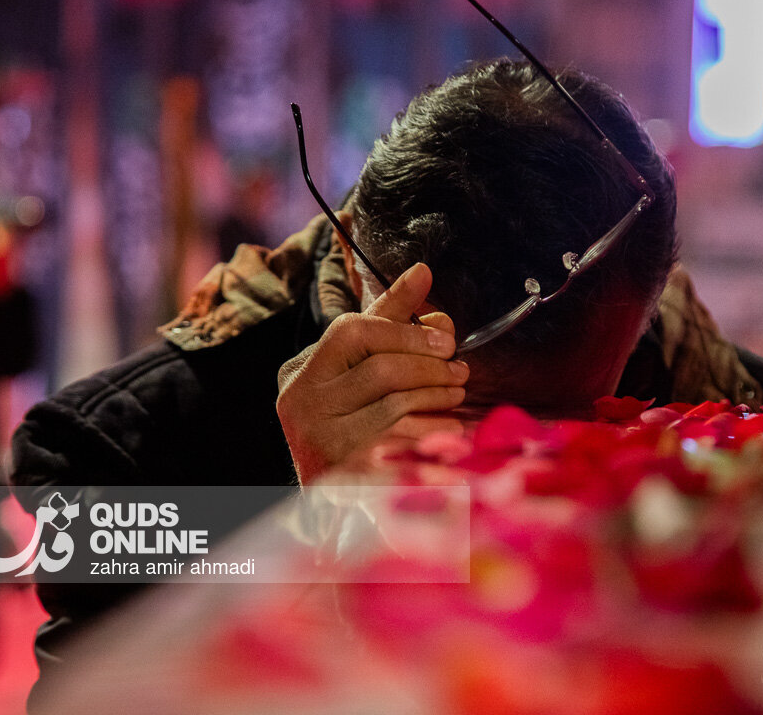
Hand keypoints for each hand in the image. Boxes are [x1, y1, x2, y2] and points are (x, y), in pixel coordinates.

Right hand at [276, 263, 468, 483]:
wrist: (332, 490)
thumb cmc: (352, 414)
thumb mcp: (362, 363)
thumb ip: (389, 320)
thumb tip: (422, 272)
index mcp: (302, 371)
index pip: (353, 331)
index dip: (406, 331)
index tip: (446, 339)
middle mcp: (302, 404)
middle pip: (380, 369)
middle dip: (430, 366)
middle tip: (460, 369)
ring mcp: (321, 441)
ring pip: (396, 404)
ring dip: (438, 394)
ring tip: (457, 391)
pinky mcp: (349, 472)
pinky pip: (405, 440)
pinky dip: (435, 427)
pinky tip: (450, 423)